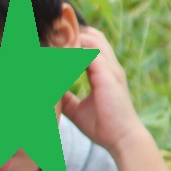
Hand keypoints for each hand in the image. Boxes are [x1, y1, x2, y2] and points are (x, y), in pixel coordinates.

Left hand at [60, 28, 149, 156]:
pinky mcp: (108, 75)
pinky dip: (73, 51)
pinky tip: (56, 55)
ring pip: (92, 38)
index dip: (73, 39)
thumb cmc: (103, 127)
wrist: (122, 138)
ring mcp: (111, 68)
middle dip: (72, 31)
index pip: (90, 45)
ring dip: (72, 37)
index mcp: (104, 72)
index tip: (52, 39)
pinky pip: (90, 53)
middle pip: (93, 35)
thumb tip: (48, 92)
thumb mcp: (77, 109)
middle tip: (50, 33)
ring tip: (51, 40)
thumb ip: (66, 97)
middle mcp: (110, 66)